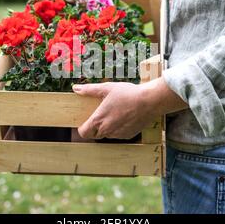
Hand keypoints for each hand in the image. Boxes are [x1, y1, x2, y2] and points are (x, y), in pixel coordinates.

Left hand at [72, 78, 186, 139]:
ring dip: (108, 127)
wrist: (149, 101)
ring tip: (115, 113)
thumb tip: (76, 89)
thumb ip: (89, 90)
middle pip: (94, 135)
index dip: (82, 128)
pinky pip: (119, 134)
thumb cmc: (127, 94)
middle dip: (95, 128)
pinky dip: (119, 128)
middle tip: (101, 115)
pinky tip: (125, 116)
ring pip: (107, 134)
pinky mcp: (128, 135)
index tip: (86, 122)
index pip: (83, 132)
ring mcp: (118, 134)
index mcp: (98, 120)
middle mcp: (107, 130)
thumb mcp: (106, 88)